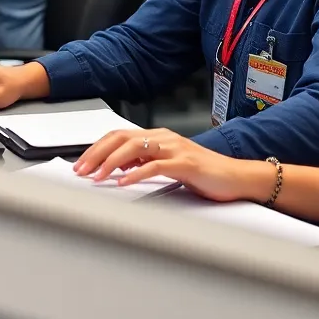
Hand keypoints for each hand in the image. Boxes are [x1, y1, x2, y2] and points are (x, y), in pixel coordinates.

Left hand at [73, 128, 273, 203]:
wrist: (237, 177)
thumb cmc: (205, 173)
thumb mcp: (169, 165)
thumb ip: (145, 163)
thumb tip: (118, 168)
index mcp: (159, 136)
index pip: (120, 135)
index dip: (97, 148)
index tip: (81, 164)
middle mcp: (165, 137)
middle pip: (122, 138)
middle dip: (97, 153)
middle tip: (81, 170)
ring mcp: (176, 148)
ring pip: (136, 148)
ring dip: (111, 163)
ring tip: (97, 176)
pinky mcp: (186, 163)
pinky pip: (156, 165)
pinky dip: (136, 174)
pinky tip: (123, 183)